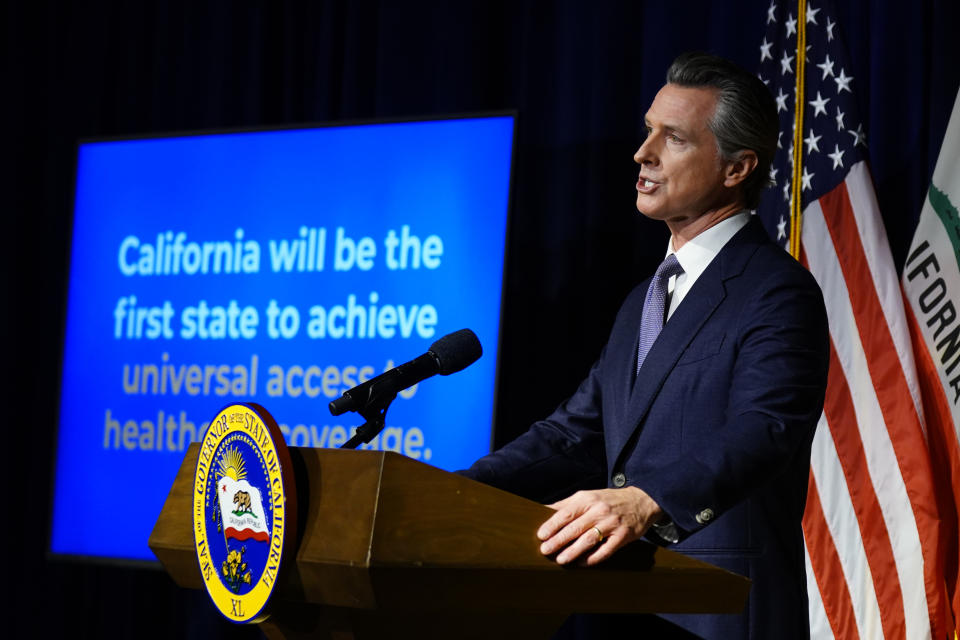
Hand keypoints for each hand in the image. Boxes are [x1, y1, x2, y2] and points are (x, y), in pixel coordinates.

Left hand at [536, 487, 662, 565]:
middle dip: (558, 540)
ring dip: (573, 551)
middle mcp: (599, 510)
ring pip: (589, 540)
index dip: (552, 525)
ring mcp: (612, 524)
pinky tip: (582, 563)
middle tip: (545, 550)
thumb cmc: (608, 500)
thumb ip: (566, 504)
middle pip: (575, 528)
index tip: (541, 535)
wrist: (640, 501)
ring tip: (560, 560)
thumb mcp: (588, 496)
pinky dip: (592, 558)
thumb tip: (543, 510)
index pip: (566, 513)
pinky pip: (605, 550)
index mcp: (587, 499)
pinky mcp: (622, 536)